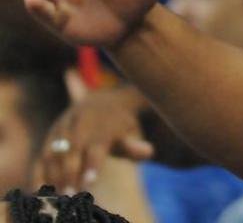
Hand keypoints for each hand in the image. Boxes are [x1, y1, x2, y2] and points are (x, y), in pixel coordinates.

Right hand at [33, 76, 152, 194]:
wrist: (103, 102)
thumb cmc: (120, 126)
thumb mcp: (130, 133)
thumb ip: (136, 145)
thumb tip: (148, 152)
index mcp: (101, 124)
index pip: (96, 145)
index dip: (92, 163)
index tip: (89, 182)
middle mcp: (79, 124)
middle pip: (71, 149)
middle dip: (69, 173)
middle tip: (71, 194)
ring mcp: (61, 129)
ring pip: (52, 152)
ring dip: (52, 175)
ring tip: (56, 197)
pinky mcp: (49, 137)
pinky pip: (41, 156)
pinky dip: (38, 174)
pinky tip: (39, 193)